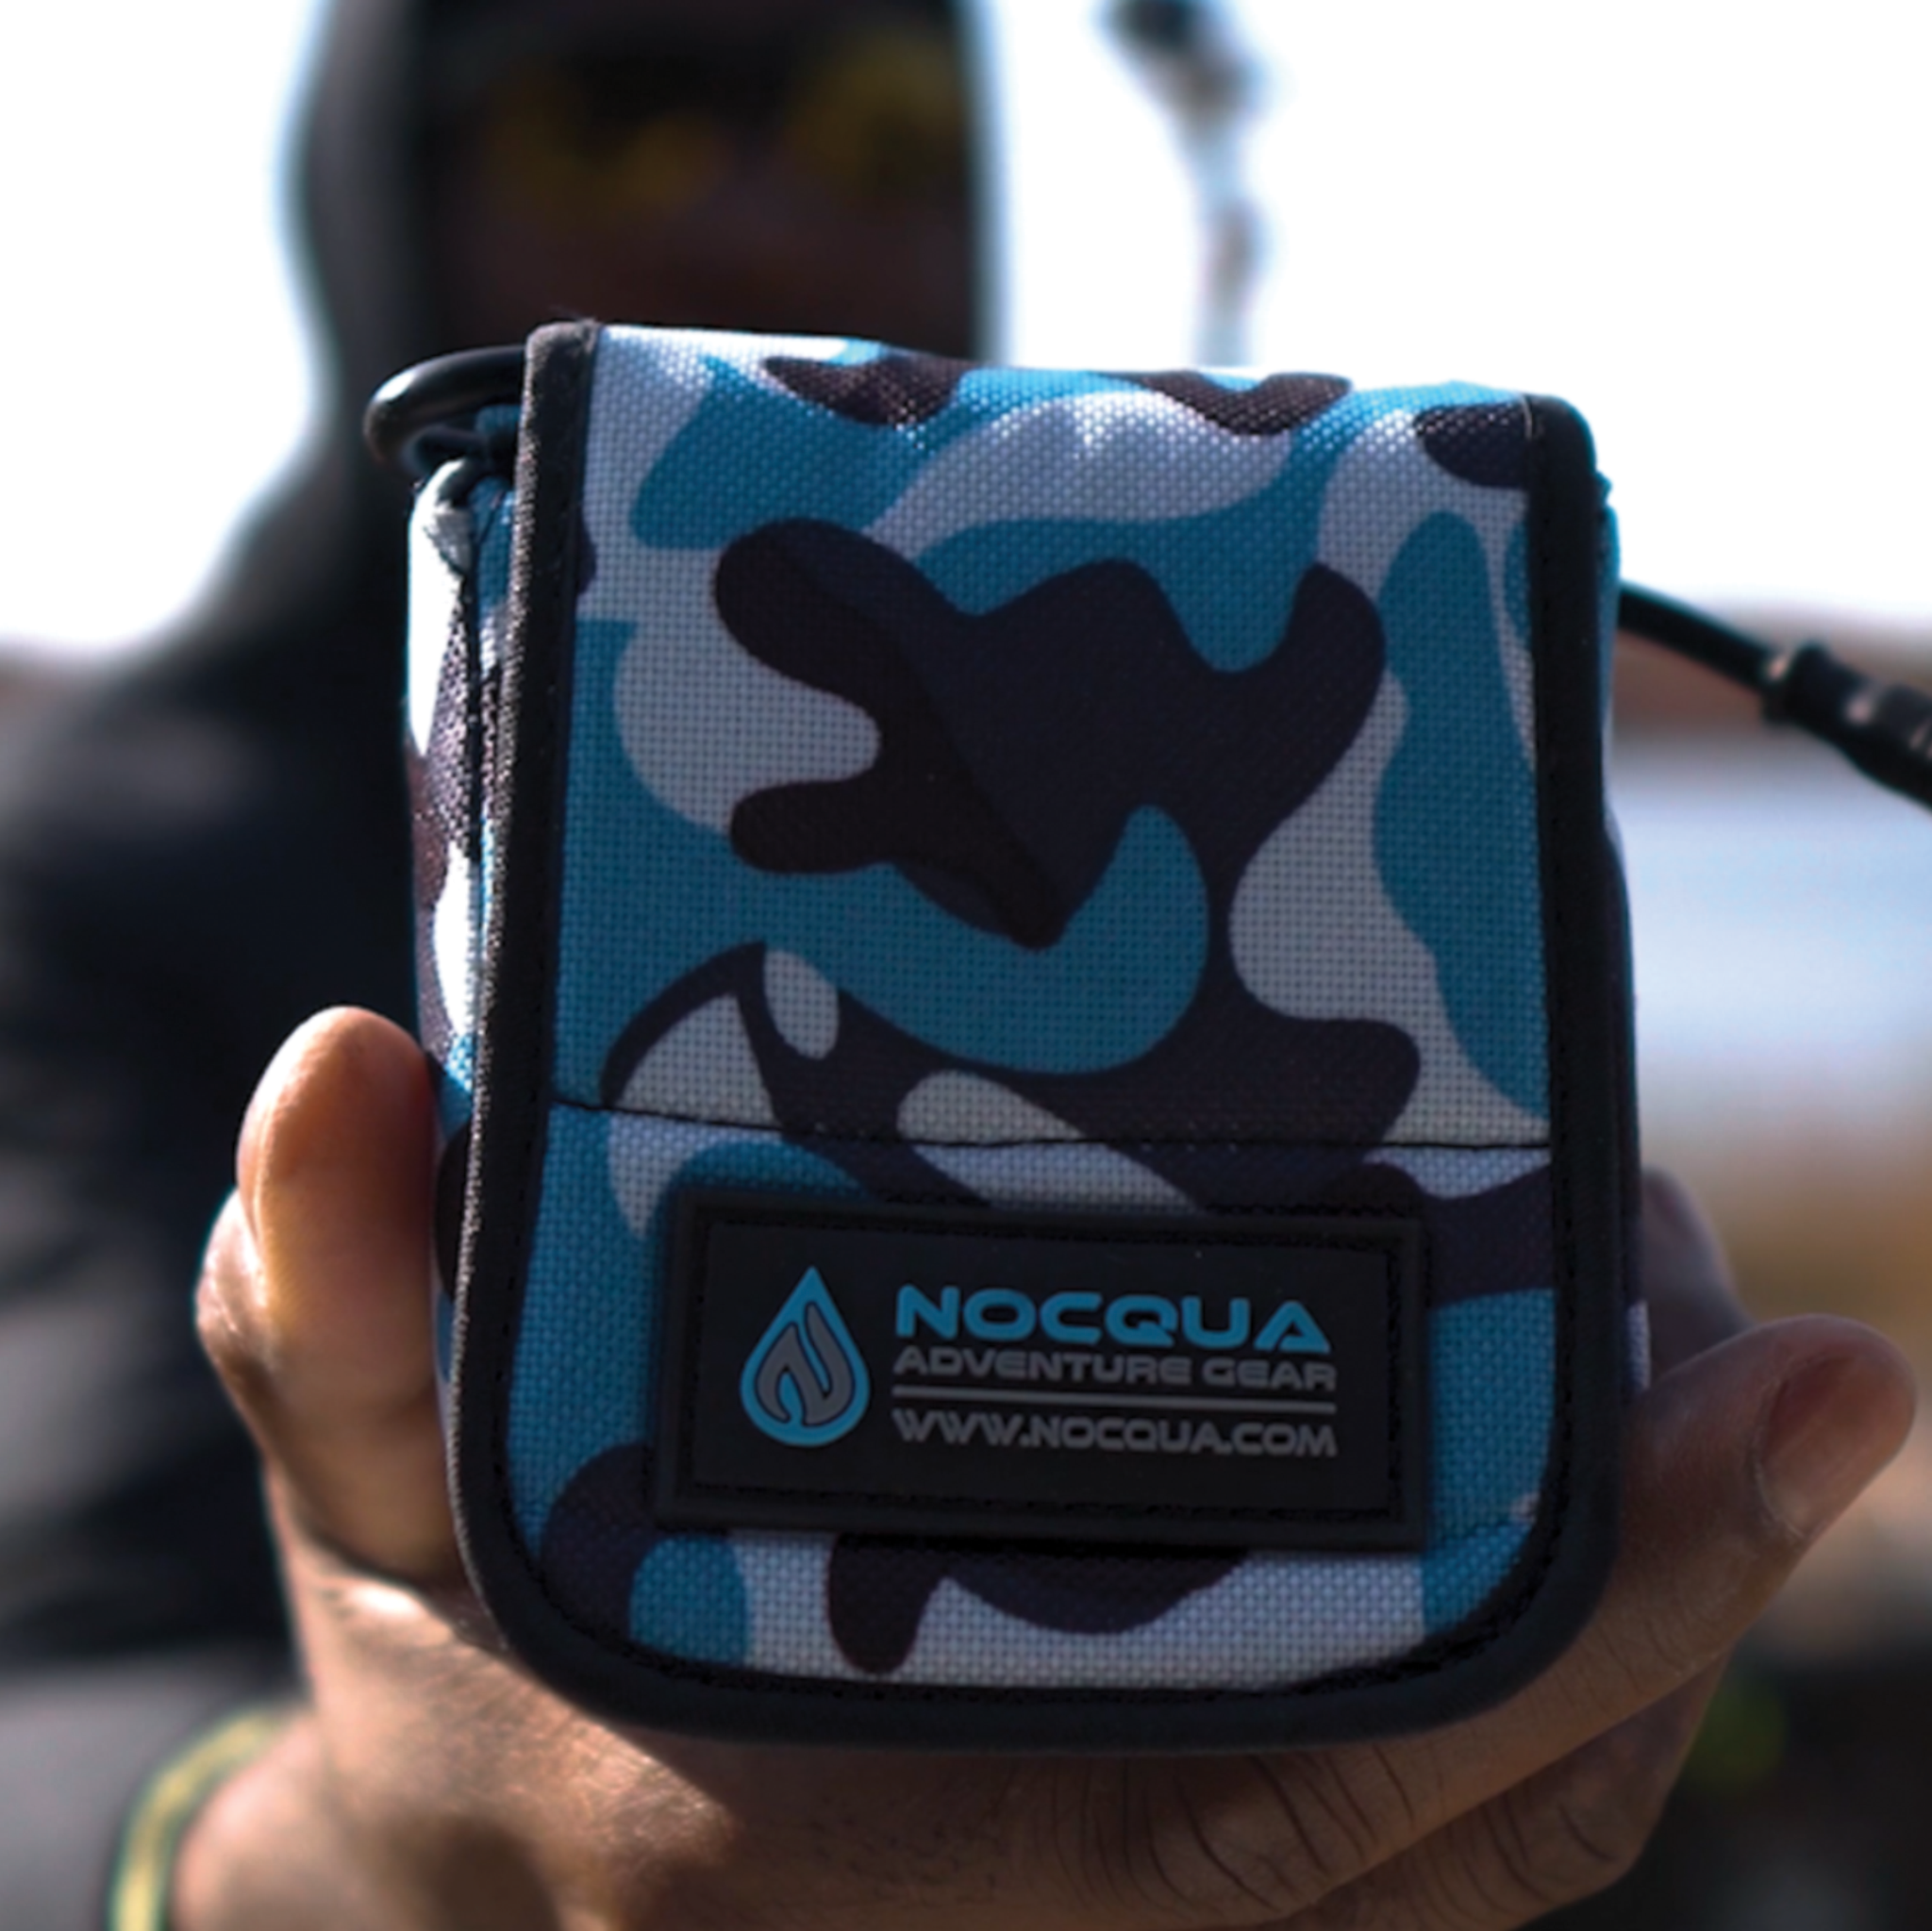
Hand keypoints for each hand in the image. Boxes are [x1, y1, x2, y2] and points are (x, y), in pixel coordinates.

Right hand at [177, 1007, 1914, 1929]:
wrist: (517, 1843)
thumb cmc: (472, 1670)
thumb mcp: (372, 1496)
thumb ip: (352, 1299)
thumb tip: (342, 1070)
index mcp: (892, 1842)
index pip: (1310, 1810)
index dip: (1590, 1629)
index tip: (1795, 1382)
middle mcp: (1072, 1892)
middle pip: (1488, 1807)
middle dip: (1669, 1560)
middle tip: (1757, 1313)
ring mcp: (1155, 1873)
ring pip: (1500, 1800)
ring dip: (1636, 1568)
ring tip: (1678, 1311)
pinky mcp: (1185, 1815)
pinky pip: (1442, 1771)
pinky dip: (1549, 1613)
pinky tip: (1567, 1399)